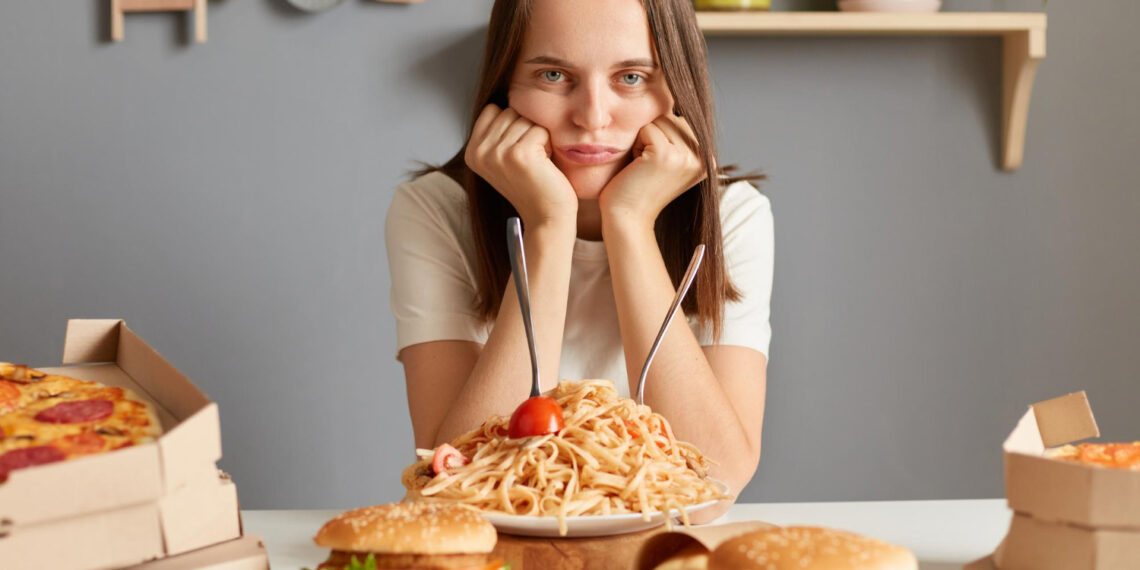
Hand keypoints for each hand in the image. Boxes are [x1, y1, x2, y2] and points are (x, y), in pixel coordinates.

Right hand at [465, 105, 577, 227]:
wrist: (548, 217)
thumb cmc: (534, 184)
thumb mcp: (505, 155)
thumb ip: (498, 129)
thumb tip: (503, 85)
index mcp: (471, 151)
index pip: (494, 110)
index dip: (513, 126)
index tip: (519, 154)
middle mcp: (479, 152)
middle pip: (510, 111)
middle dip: (527, 130)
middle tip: (531, 161)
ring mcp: (496, 154)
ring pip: (525, 118)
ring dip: (539, 137)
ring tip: (538, 163)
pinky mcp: (518, 155)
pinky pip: (539, 129)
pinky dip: (548, 144)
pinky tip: (545, 166)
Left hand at [598, 114, 706, 228]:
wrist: (627, 217)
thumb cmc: (640, 187)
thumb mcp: (669, 160)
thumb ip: (680, 137)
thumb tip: (681, 100)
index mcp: (708, 159)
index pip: (682, 122)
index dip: (662, 138)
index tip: (658, 167)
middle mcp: (704, 158)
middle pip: (672, 118)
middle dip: (653, 137)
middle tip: (648, 168)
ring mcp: (687, 157)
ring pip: (659, 121)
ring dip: (644, 140)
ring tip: (644, 167)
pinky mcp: (666, 155)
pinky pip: (647, 128)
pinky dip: (636, 145)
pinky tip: (638, 167)